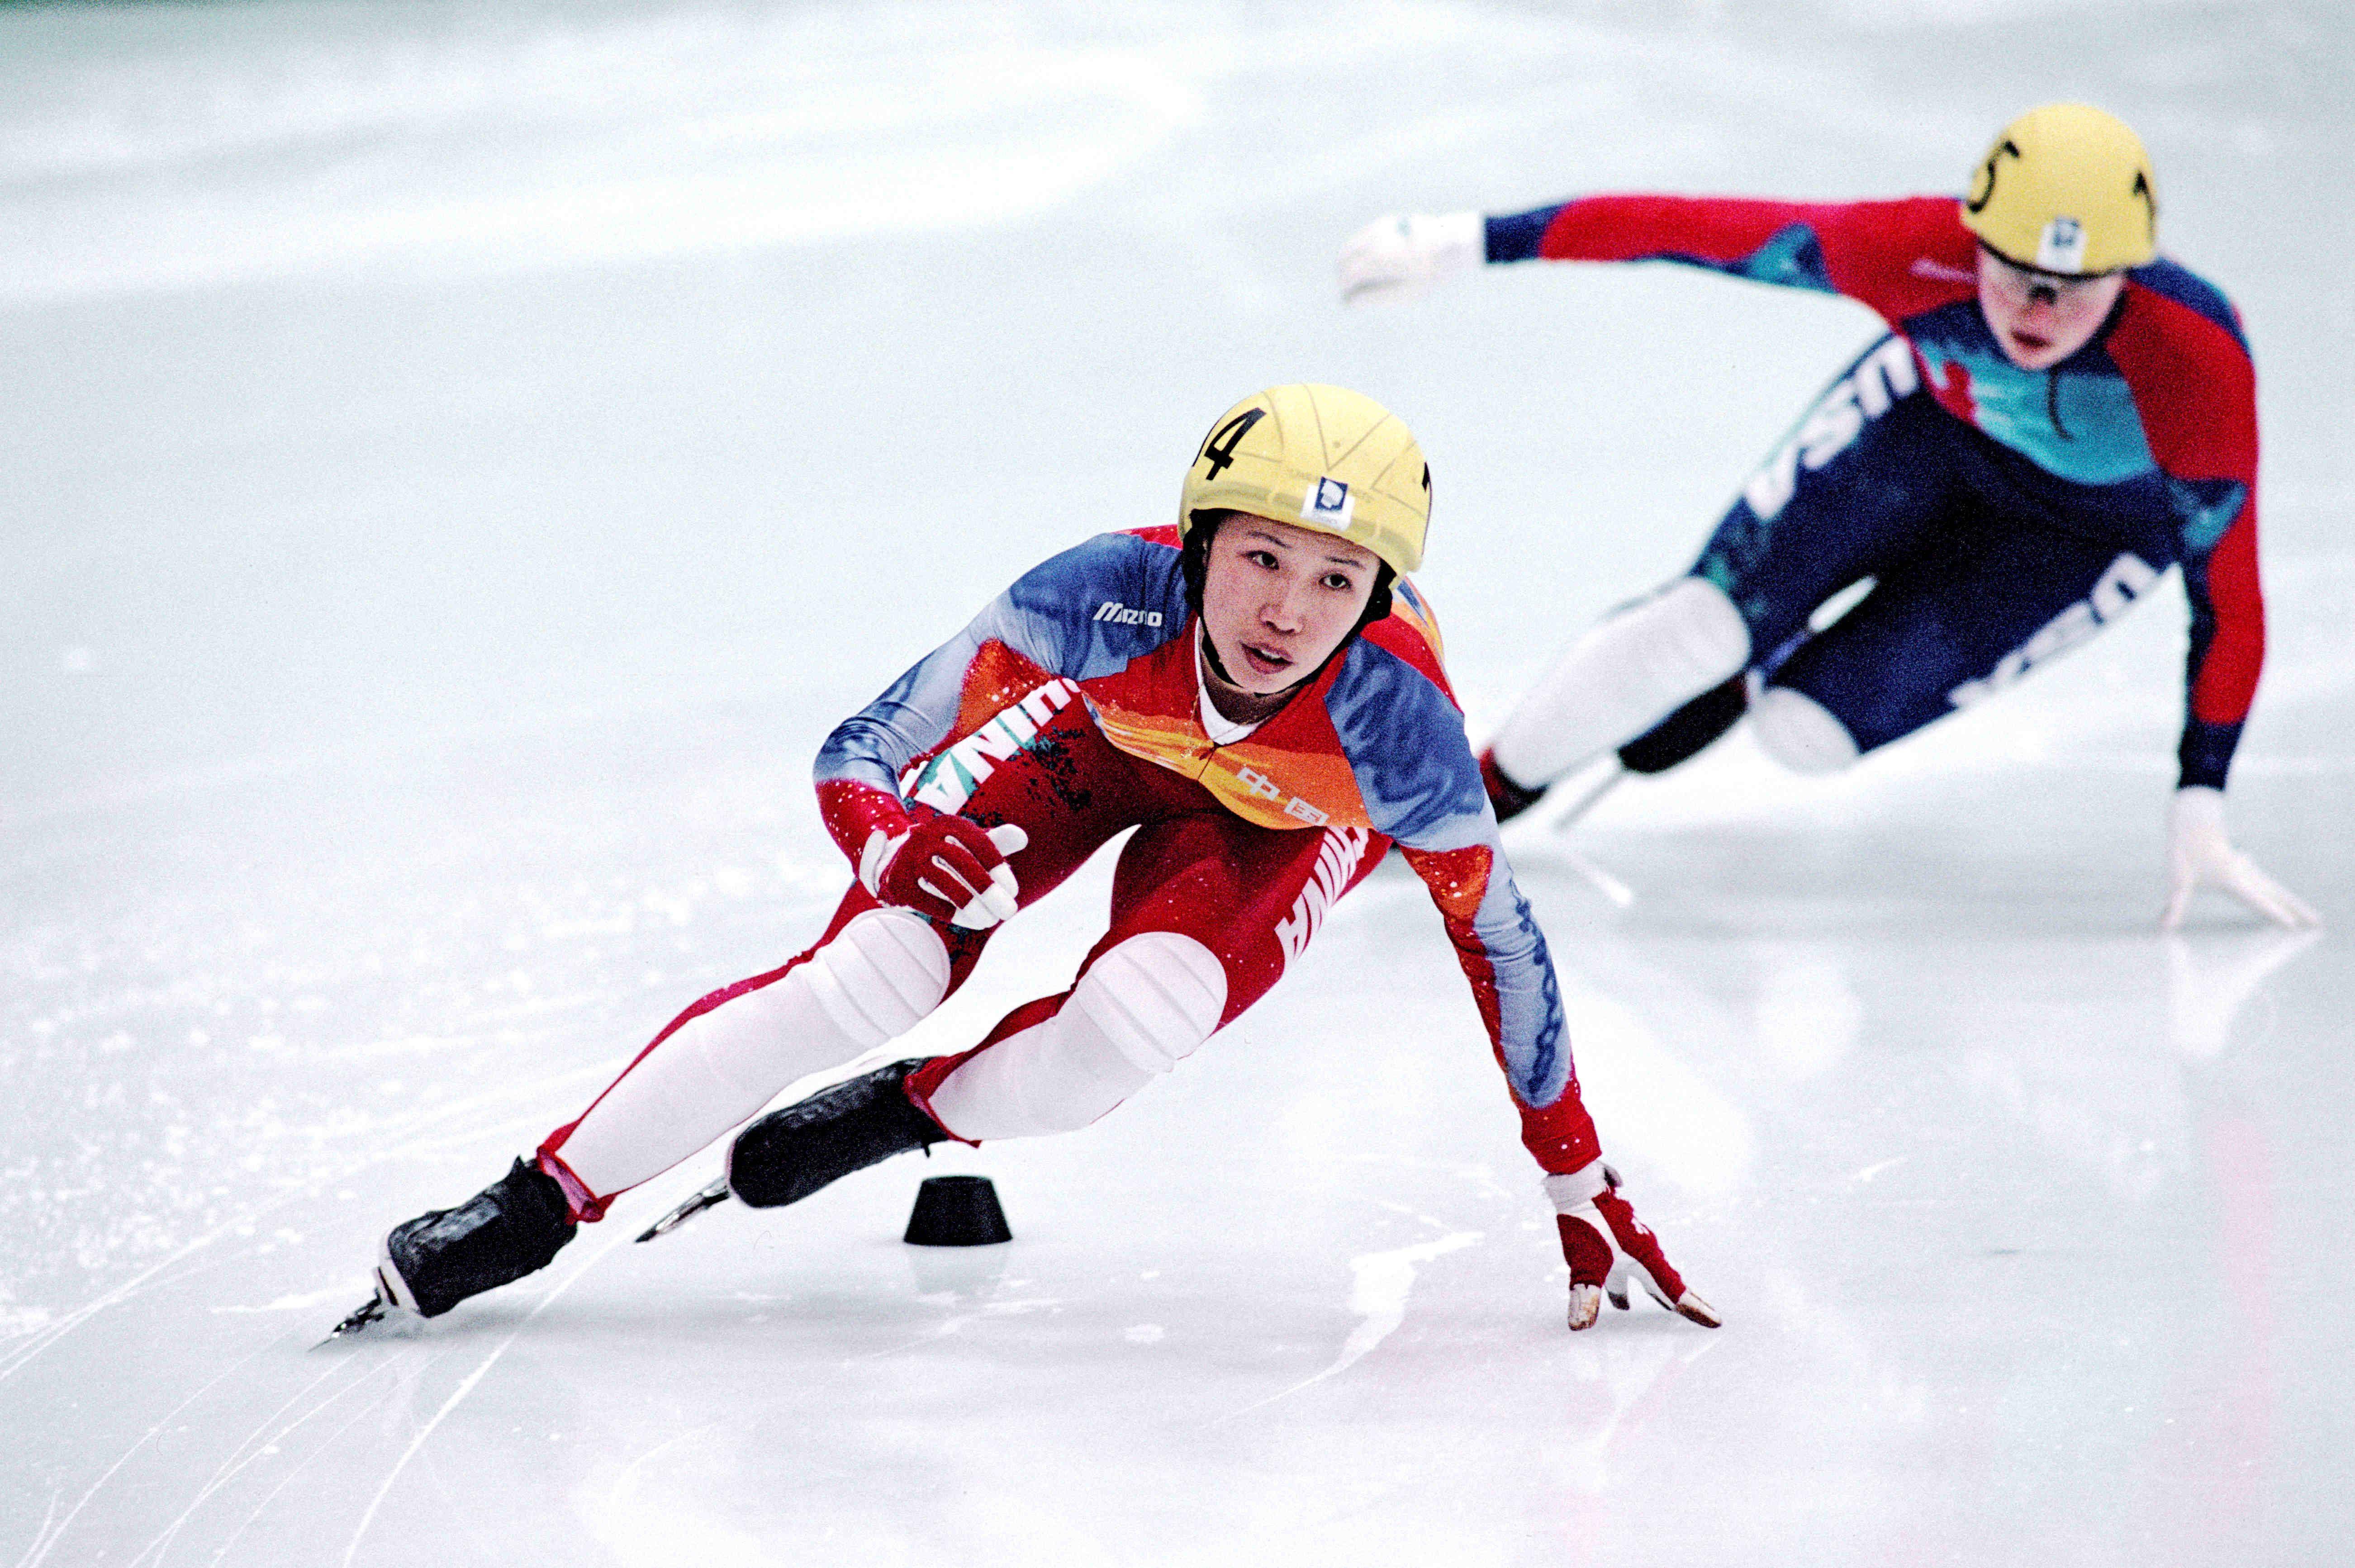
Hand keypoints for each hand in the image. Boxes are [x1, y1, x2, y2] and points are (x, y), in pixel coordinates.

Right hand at [860, 819, 1029, 928]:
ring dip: (972, 905)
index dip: (999, 868)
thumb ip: (998, 841)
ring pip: (944, 882)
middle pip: (961, 862)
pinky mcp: (899, 883)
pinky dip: (954, 913)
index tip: (1013, 891)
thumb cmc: (947, 854)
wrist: (897, 863)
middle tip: (1009, 911)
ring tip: (991, 920)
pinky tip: (972, 921)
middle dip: (988, 889)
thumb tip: (1022, 837)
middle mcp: (926, 836)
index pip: (978, 842)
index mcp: (948, 823)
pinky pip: (929, 901)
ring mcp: (909, 859)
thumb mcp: (971, 844)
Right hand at [1338, 211, 1481, 305]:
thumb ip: (1374, 297)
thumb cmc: (1433, 272)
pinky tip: (1375, 264)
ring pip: (1351, 246)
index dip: (1346, 290)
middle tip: (1355, 291)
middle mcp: (1375, 239)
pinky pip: (1363, 238)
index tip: (1350, 301)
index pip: (1347, 275)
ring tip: (1366, 279)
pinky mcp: (1387, 221)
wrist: (1457, 242)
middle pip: (1343, 258)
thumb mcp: (1406, 293)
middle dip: (1344, 276)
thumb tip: (1349, 301)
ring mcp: (1379, 227)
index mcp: (1378, 258)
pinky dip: (1362, 251)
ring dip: (1352, 263)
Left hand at [1554, 1162, 1718, 1330]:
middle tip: (1705, 1318)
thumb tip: (1580, 1326)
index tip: (1716, 1322)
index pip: (1673, 1290)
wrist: (1577, 1182)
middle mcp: (1644, 1249)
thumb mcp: (1584, 1263)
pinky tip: (1619, 1296)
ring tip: (1655, 1312)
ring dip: (1653, 1293)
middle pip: (1667, 1282)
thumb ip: (1585, 1295)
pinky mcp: (1616, 1236)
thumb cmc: (1585, 1220)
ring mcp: (1631, 1241)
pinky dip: (1631, 1285)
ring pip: (1647, 1275)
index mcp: (1645, 1256)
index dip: (1693, 1309)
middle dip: (1681, 1302)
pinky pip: (1630, 1268)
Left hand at [2161, 786, 2318, 930]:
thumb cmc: (2185, 852)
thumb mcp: (2178, 881)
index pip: (2257, 900)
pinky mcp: (2246, 868)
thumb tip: (2164, 928)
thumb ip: (2176, 905)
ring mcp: (2249, 871)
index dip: (2273, 913)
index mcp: (2233, 879)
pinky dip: (2281, 895)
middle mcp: (2246, 875)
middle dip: (2297, 910)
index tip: (2291, 924)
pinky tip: (2287, 901)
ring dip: (2294, 903)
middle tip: (2318, 923)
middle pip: (2277, 895)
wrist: (2193, 823)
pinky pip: (2269, 885)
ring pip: (2276, 889)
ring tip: (2312, 918)